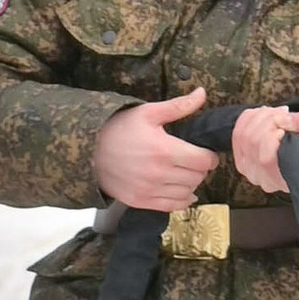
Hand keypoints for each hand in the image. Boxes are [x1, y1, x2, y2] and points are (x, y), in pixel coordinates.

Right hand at [93, 90, 218, 212]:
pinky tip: (181, 191)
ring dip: (191, 183)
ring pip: (187, 192)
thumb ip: (179, 106)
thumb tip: (202, 93)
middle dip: (199, 168)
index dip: (209, 156)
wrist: (89, 150)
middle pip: (197, 177)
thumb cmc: (119, 128)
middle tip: (192, 161)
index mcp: (165, 150)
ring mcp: (150, 190)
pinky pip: (172, 206)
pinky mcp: (141, 201)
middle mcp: (159, 174)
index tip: (205, 153)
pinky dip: (181, 200)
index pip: (204, 161)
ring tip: (183, 173)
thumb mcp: (148, 112)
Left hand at [231, 105, 298, 194]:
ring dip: (260, 116)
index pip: (265, 159)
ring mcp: (247, 170)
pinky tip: (265, 116)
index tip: (285, 128)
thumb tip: (284, 119)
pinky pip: (237, 131)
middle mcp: (261, 179)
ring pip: (243, 134)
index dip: (272, 137)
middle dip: (268, 119)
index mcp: (282, 179)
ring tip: (277, 114)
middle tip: (284, 115)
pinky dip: (250, 117)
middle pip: (253, 141)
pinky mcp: (240, 158)